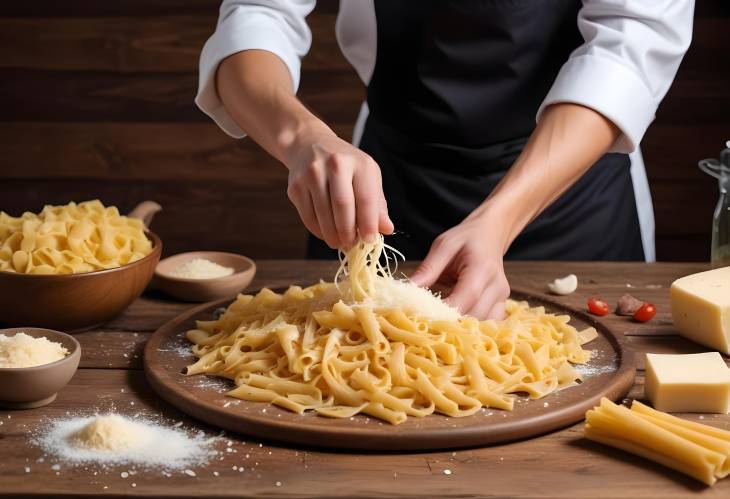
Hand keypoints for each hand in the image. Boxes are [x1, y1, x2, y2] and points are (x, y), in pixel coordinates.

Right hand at [285, 127, 393, 248]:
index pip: (366, 198)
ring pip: (323, 214)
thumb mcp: (367, 177)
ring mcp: (312, 173)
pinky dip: (318, 231)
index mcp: (359, 163)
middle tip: (351, 245)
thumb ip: (377, 204)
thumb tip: (386, 229)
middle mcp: (335, 164)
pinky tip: (326, 233)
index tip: (369, 240)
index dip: (368, 223)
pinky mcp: (295, 185)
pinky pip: (308, 216)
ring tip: (339, 243)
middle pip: (342, 206)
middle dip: (348, 231)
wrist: (310, 145)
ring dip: (332, 235)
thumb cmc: (346, 166)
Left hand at [410, 215, 509, 319]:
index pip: (467, 296)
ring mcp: (502, 298)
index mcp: (482, 267)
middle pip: (475, 315)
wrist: (490, 235)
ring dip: (461, 327)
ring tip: (439, 323)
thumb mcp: (443, 245)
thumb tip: (408, 290)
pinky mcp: (501, 306)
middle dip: (451, 322)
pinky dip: (471, 328)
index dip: (447, 310)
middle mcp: (497, 285)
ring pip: (482, 324)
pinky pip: (488, 324)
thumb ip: (428, 268)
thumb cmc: (465, 239)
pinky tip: (455, 323)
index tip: (423, 317)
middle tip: (426, 323)